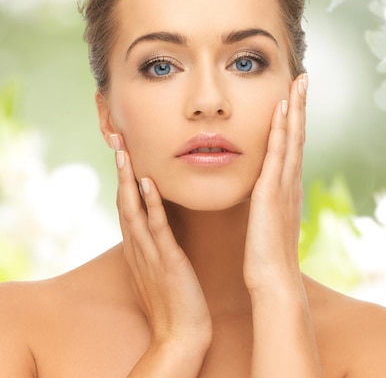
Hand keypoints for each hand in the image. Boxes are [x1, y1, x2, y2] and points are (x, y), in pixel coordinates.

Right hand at [111, 134, 211, 354]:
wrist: (181, 333)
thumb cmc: (176, 300)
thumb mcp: (162, 267)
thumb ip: (159, 245)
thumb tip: (163, 224)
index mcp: (139, 248)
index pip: (127, 206)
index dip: (123, 178)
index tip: (123, 151)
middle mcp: (139, 247)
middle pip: (124, 201)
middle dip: (120, 170)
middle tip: (117, 140)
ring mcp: (150, 253)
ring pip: (133, 210)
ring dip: (128, 179)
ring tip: (124, 151)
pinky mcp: (167, 260)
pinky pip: (156, 227)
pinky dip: (151, 203)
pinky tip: (148, 182)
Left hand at [243, 74, 307, 293]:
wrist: (274, 279)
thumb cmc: (268, 255)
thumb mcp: (269, 222)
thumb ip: (269, 203)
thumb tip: (265, 192)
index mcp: (288, 188)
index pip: (293, 146)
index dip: (295, 120)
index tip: (295, 96)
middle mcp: (291, 182)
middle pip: (298, 135)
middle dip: (300, 105)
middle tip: (303, 77)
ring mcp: (284, 185)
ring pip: (292, 138)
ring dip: (295, 108)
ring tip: (298, 82)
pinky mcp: (272, 192)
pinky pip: (277, 153)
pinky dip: (281, 129)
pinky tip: (281, 109)